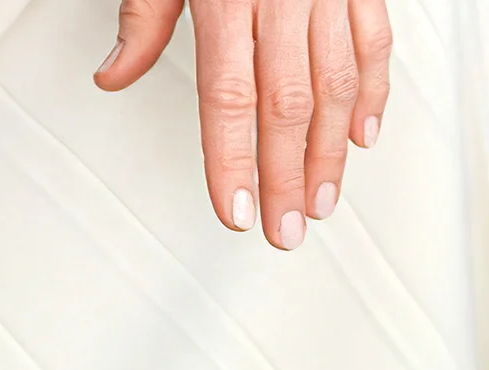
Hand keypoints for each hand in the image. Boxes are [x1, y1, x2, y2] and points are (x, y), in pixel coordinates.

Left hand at [95, 0, 391, 247]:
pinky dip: (370, 94)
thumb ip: (145, 14)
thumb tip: (115, 73)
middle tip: (286, 229)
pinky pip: (373, 42)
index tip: (236, 211)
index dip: (232, 162)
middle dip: (287, 176)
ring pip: (335, 85)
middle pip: (286, 104)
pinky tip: (362, 137)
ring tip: (321, 201)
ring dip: (330, 153)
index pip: (228, 95)